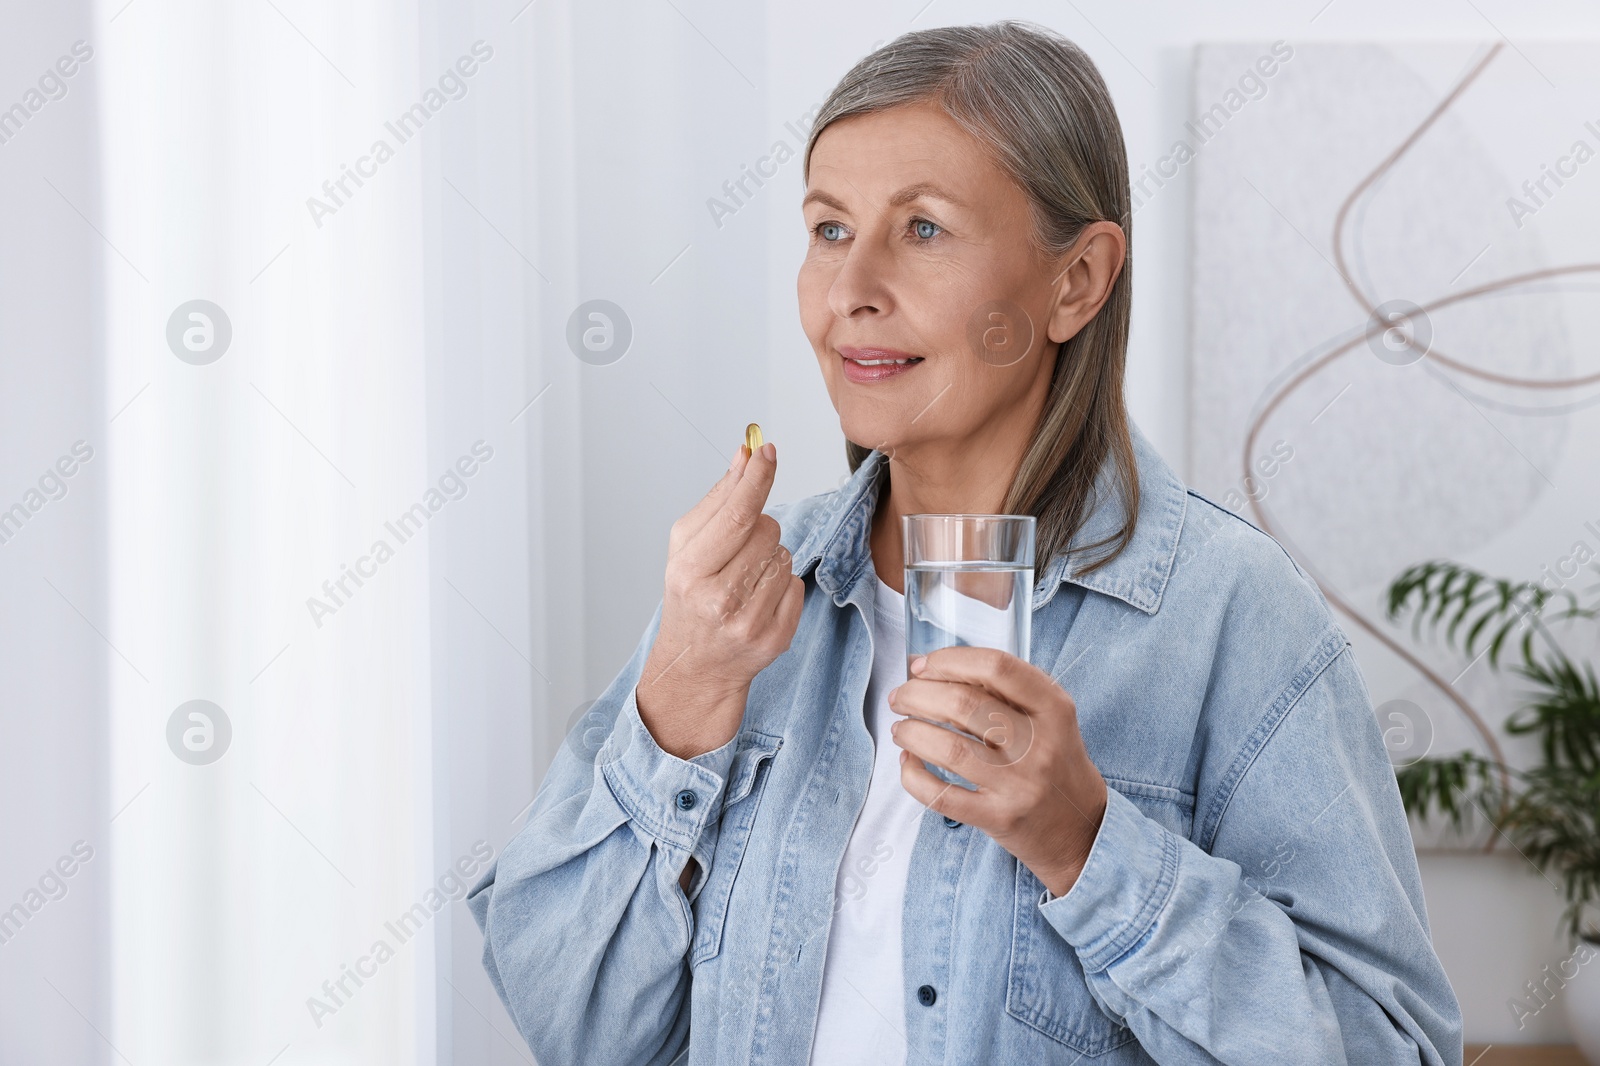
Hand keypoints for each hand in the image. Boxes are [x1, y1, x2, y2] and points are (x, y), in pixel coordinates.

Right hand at [636, 441, 804, 759]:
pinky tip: (758, 601)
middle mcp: (719, 599)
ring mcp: (750, 623)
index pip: (736, 513)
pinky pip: (797, 585)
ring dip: (771, 559)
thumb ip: (718, 500)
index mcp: (690, 571)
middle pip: (767, 530)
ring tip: (744, 580)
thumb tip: (745, 456)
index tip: (768, 451)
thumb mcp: (687, 547)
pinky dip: (782, 586)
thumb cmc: (690, 597)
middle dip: (759, 529)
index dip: (757, 478)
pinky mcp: (776, 639)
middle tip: (738, 551)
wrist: (695, 664)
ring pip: (786, 556)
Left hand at [887, 647, 1106, 897]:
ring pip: (949, 749)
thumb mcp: (1047, 717)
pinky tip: (909, 763)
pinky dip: (914, 777)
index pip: (997, 668)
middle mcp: (1039, 745)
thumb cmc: (1054, 762)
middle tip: (900, 697)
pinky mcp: (998, 818)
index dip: (950, 661)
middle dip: (918, 694)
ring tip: (900, 728)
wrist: (1081, 829)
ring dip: (911, 732)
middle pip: (964, 705)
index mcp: (1054, 709)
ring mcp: (1018, 785)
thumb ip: (998, 689)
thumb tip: (925, 665)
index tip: (922, 665)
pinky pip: (943, 796)